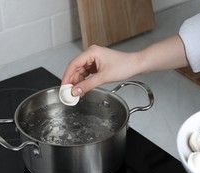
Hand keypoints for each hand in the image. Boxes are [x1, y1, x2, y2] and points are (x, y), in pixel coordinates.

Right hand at [61, 35, 188, 96]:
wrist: (136, 65)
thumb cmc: (124, 66)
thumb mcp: (104, 77)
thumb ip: (88, 85)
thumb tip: (76, 91)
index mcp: (91, 52)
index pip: (73, 64)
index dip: (66, 76)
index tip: (63, 87)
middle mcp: (91, 54)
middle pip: (76, 68)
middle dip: (72, 81)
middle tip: (68, 93)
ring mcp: (94, 60)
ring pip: (81, 72)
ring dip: (78, 82)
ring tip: (75, 93)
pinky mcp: (98, 66)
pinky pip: (87, 74)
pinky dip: (84, 81)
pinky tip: (82, 88)